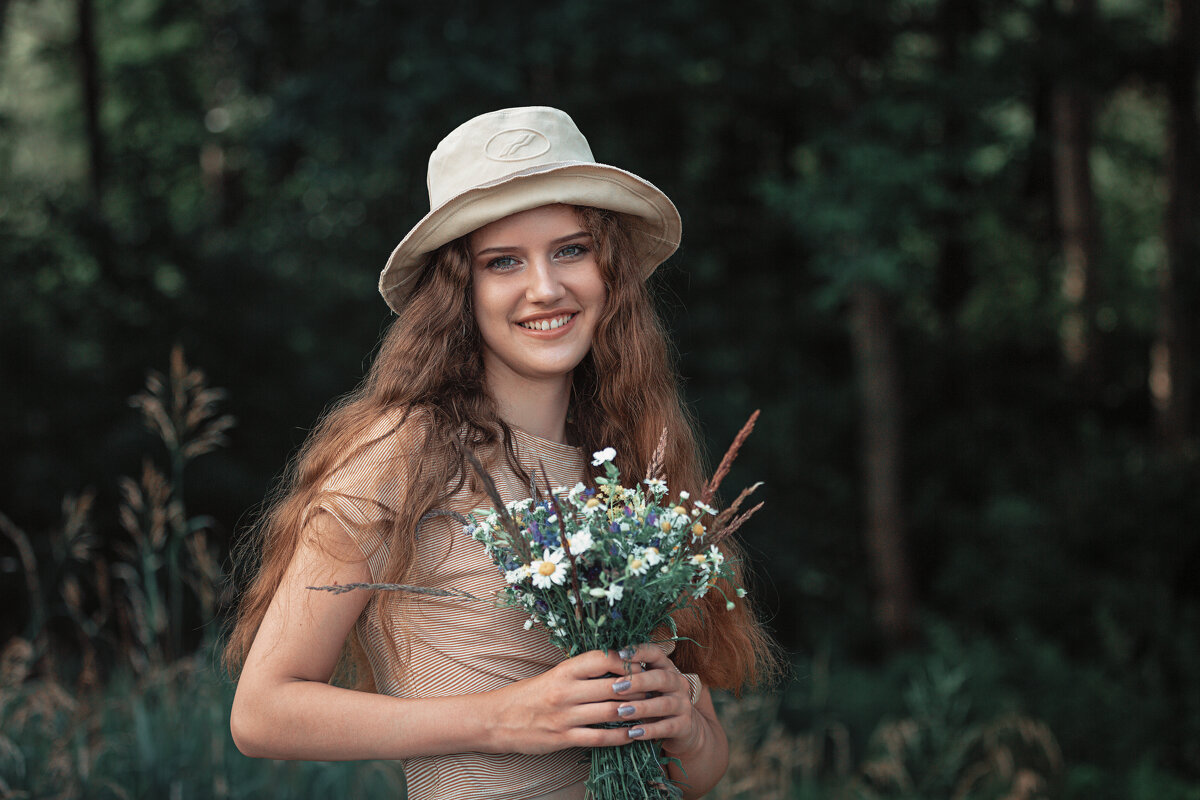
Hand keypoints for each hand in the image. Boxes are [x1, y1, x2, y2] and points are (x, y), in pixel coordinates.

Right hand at [484, 647, 652, 753]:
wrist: (496, 719)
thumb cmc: (528, 695)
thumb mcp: (553, 675)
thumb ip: (581, 672)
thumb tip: (616, 664)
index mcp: (564, 671)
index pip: (602, 658)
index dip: (626, 660)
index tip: (641, 663)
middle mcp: (566, 691)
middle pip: (613, 686)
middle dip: (639, 687)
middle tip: (655, 688)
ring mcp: (565, 716)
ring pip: (610, 711)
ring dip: (635, 711)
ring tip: (650, 710)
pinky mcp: (563, 738)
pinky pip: (600, 737)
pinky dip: (621, 736)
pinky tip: (634, 734)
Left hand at [608, 642, 701, 755]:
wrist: (683, 729)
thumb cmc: (654, 702)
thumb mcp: (646, 687)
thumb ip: (631, 677)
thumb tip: (600, 665)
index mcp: (666, 668)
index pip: (656, 653)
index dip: (639, 651)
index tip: (620, 653)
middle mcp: (678, 683)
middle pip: (661, 678)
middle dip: (638, 682)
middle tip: (615, 687)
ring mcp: (683, 705)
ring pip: (664, 704)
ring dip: (641, 707)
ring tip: (621, 712)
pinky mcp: (684, 726)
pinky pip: (667, 727)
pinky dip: (650, 730)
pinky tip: (633, 733)